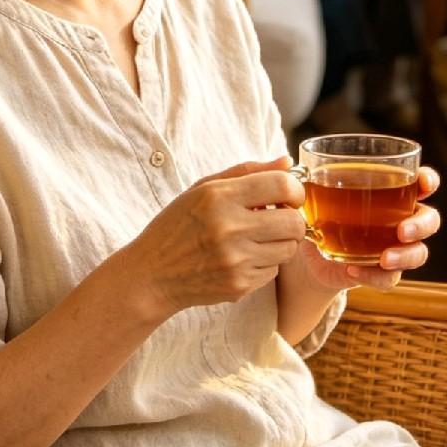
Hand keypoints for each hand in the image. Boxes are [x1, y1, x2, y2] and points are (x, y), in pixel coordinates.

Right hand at [127, 159, 305, 314]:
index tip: (288, 195)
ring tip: (257, 238)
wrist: (152, 274)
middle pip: (294, 222)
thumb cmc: (178, 226)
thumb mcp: (203, 188)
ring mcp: (235, 261)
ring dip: (280, 242)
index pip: (282, 185)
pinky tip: (242, 258)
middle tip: (278, 218)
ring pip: (289, 248)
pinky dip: (264, 263)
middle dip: (292, 219)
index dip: (295, 190)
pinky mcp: (238, 286)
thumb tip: (288, 161)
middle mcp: (229, 228)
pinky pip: (273, 271)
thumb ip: (248, 171)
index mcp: (219, 197)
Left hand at [295, 167, 441, 292]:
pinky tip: (352, 269)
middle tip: (402, 230)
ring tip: (384, 258)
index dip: (428, 180)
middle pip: (429, 219)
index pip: (421, 182)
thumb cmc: (314, 213)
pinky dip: (374, 275)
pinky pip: (389, 278)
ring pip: (418, 253)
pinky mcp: (380, 272)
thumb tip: (286, 161)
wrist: (305, 256)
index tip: (422, 182)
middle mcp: (400, 219)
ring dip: (406, 256)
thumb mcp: (307, 194)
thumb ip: (299, 177)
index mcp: (389, 191)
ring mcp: (394, 248)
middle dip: (421, 224)